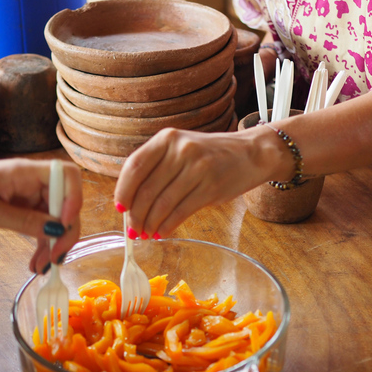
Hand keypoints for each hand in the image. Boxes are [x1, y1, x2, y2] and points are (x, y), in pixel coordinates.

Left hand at [0, 158, 82, 272]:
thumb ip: (23, 220)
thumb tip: (56, 229)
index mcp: (25, 172)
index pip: (66, 175)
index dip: (73, 198)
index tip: (62, 225)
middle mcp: (34, 181)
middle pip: (67, 201)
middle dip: (66, 230)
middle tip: (56, 257)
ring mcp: (32, 195)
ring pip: (58, 218)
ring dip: (55, 243)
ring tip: (42, 267)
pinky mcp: (27, 209)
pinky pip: (44, 226)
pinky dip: (44, 244)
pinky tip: (36, 263)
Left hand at [114, 127, 292, 238]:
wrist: (251, 153)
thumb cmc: (210, 154)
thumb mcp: (181, 148)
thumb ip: (157, 167)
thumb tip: (130, 202)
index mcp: (167, 138)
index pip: (135, 166)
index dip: (123, 190)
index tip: (120, 207)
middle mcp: (181, 150)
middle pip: (147, 189)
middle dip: (136, 215)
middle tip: (133, 229)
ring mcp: (197, 168)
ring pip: (163, 204)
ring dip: (151, 224)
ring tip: (147, 233)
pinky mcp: (211, 187)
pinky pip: (181, 212)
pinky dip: (168, 226)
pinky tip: (162, 232)